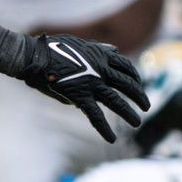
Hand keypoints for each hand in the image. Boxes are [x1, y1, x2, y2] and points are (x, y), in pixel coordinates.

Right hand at [0, 24, 149, 142]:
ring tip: (137, 122)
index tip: (140, 83)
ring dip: (128, 113)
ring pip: (116, 101)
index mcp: (101, 55)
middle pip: (127, 84)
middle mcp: (101, 69)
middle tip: (146, 106)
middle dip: (139, 95)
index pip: (126, 66)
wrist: (35, 56)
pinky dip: (104, 128)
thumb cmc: (53, 48)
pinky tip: (111, 138)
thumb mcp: (80, 43)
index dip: (135, 76)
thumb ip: (98, 48)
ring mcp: (91, 83)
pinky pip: (95, 115)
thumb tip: (113, 50)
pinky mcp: (79, 97)